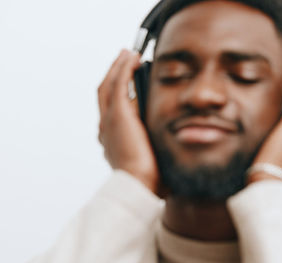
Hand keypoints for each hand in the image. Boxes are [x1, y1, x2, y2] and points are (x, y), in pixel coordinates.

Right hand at [98, 49, 159, 192]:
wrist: (140, 185)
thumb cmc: (149, 178)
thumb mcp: (151, 157)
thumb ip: (154, 146)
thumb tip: (171, 140)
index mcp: (112, 138)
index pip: (112, 108)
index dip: (118, 91)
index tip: (128, 80)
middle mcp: (106, 127)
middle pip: (106, 93)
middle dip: (114, 74)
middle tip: (124, 60)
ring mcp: (109, 120)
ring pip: (109, 85)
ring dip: (118, 67)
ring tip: (128, 54)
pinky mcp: (117, 113)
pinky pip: (119, 83)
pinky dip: (124, 68)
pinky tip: (132, 58)